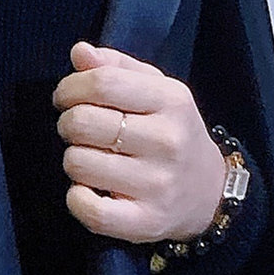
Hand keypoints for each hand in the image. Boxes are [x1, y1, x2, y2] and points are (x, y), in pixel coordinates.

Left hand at [53, 45, 229, 245]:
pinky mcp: (144, 221)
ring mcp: (157, 184)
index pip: (102, 83)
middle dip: (68, 123)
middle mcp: (167, 141)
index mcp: (171, 101)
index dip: (70, 88)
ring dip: (74, 159)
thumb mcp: (156, 91)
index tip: (65, 97)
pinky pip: (89, 208)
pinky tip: (87, 190)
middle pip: (83, 122)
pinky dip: (76, 198)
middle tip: (78, 130)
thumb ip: (117, 68)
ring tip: (92, 159)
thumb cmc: (171, 134)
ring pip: (78, 163)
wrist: (208, 194)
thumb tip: (79, 52)